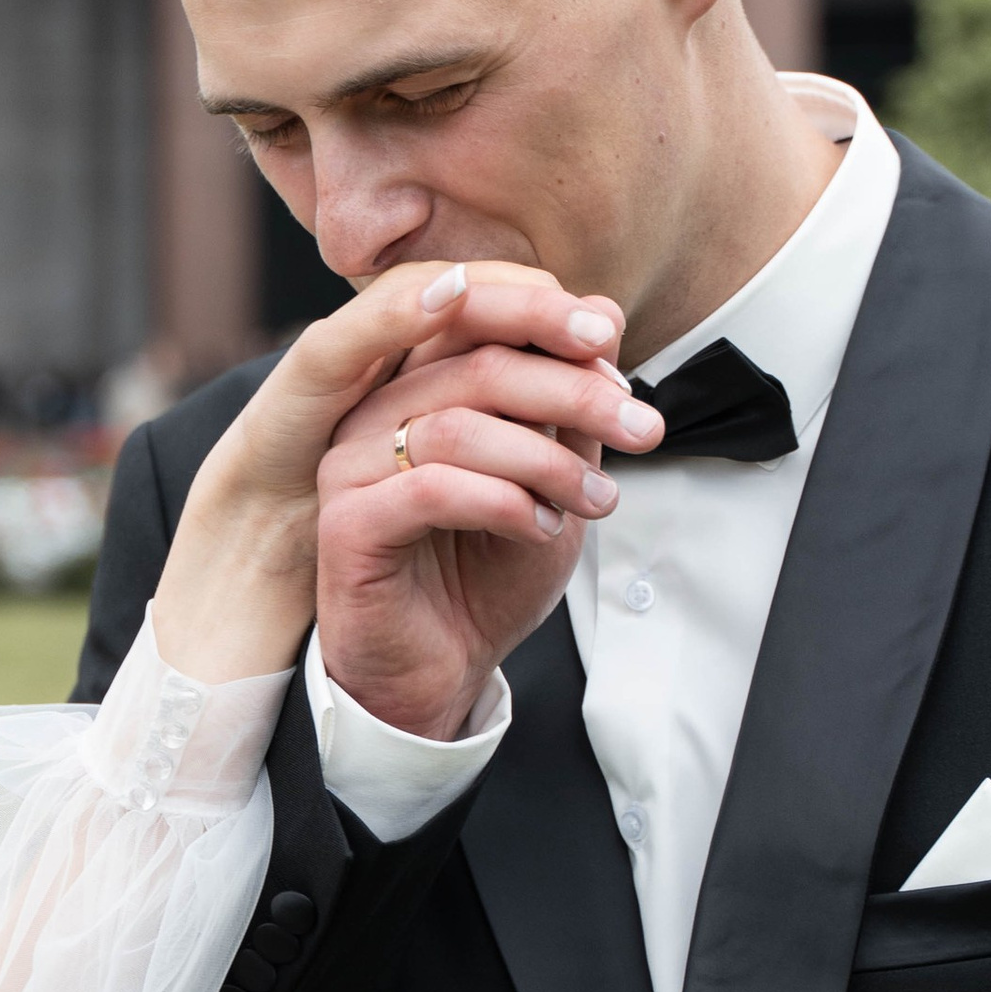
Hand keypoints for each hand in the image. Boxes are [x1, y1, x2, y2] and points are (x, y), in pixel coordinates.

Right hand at [309, 274, 664, 735]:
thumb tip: (605, 323)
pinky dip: (502, 502)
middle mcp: (376, 413)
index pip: (478, 319)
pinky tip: (540, 527)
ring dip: (546, 459)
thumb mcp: (549, 481)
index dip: (551, 322)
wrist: (441, 672)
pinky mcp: (346, 523)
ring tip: (596, 498)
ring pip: (457, 425)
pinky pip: (429, 489)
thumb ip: (568, 411)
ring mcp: (353, 466)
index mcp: (420, 386)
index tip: (620, 359)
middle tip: (644, 428)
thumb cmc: (488, 575)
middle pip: (477, 364)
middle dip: (575, 391)